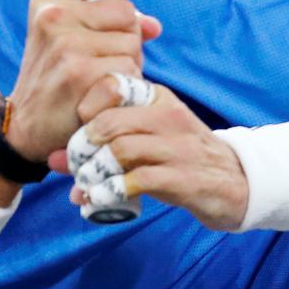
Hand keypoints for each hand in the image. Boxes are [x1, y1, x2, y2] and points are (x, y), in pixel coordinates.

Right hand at [6, 0, 161, 161]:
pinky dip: (125, 86)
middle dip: (126, 37)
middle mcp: (55, 15)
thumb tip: (154, 25)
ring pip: (133, 43)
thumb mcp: (66, 37)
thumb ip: (109, 21)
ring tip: (100, 78)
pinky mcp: (82, 74)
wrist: (26, 126)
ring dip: (128, 64)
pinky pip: (131, 70)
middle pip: (126, 10)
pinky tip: (103, 94)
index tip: (111, 5)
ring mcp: (68, 45)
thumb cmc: (54, 77)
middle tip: (100, 59)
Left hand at [46, 82, 250, 230]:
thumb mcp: (149, 138)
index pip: (111, 87)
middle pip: (110, 123)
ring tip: (84, 187)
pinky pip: (137, 181)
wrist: (237, 182)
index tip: (74, 136)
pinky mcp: (182, 177)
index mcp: (157, 98)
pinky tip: (99, 201)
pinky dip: (111, 193)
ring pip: (121, 150)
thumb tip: (51, 160)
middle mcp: (167, 116)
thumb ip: (105, 144)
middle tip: (73, 166)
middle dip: (82, 147)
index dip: (83, 111)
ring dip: (94, 173)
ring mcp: (177, 147)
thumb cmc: (180, 156)